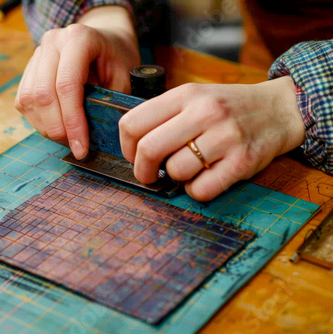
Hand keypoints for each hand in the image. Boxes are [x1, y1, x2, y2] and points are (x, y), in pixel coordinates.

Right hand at [15, 6, 139, 158]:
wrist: (105, 40)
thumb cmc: (116, 59)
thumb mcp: (125, 77)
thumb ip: (110, 103)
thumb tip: (96, 137)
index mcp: (78, 38)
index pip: (67, 85)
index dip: (72, 121)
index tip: (81, 148)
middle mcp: (52, 43)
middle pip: (43, 94)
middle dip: (58, 129)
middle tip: (76, 147)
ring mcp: (37, 54)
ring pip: (28, 100)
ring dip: (46, 127)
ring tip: (68, 138)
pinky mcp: (29, 69)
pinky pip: (23, 101)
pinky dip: (38, 121)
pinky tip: (57, 127)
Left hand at [119, 76, 304, 200]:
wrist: (278, 110)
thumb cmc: (227, 108)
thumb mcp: (194, 98)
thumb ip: (163, 116)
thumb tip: (132, 148)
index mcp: (185, 95)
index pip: (132, 123)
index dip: (125, 147)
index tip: (133, 156)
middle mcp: (204, 112)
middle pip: (149, 149)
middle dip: (142, 170)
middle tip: (149, 174)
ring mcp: (225, 137)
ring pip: (176, 171)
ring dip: (176, 177)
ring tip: (190, 168)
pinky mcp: (242, 161)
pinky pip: (201, 190)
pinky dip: (196, 190)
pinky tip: (204, 178)